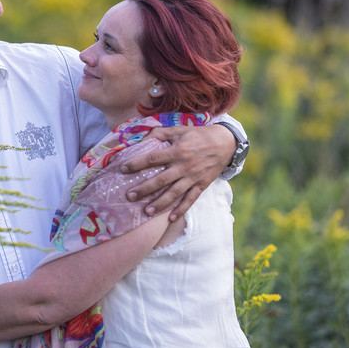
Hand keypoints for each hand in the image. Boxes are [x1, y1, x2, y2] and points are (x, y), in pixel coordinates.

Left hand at [120, 125, 234, 219]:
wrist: (226, 143)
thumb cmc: (198, 135)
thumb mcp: (179, 129)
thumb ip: (160, 133)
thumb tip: (142, 139)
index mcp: (177, 151)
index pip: (153, 158)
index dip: (137, 164)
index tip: (122, 169)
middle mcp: (184, 166)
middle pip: (161, 180)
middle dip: (144, 189)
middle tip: (129, 196)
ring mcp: (193, 177)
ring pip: (174, 193)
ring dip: (160, 203)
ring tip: (146, 212)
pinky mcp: (202, 185)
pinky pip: (191, 199)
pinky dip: (181, 209)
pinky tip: (170, 218)